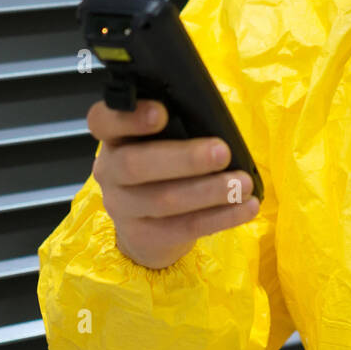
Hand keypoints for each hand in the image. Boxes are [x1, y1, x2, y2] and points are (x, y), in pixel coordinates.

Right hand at [88, 99, 260, 269]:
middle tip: (222, 152)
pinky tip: (246, 207)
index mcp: (114, 138)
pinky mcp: (144, 237)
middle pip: (135, 164)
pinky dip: (221, 217)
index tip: (162, 113)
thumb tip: (216, 120)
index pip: (104, 122)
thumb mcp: (161, 141)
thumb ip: (176, 127)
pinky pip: (185, 227)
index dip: (130, 117)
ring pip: (163, 200)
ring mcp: (122, 207)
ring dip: (209, 191)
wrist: (147, 227)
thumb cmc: (162, 166)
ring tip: (242, 184)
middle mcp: (110, 171)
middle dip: (183, 158)